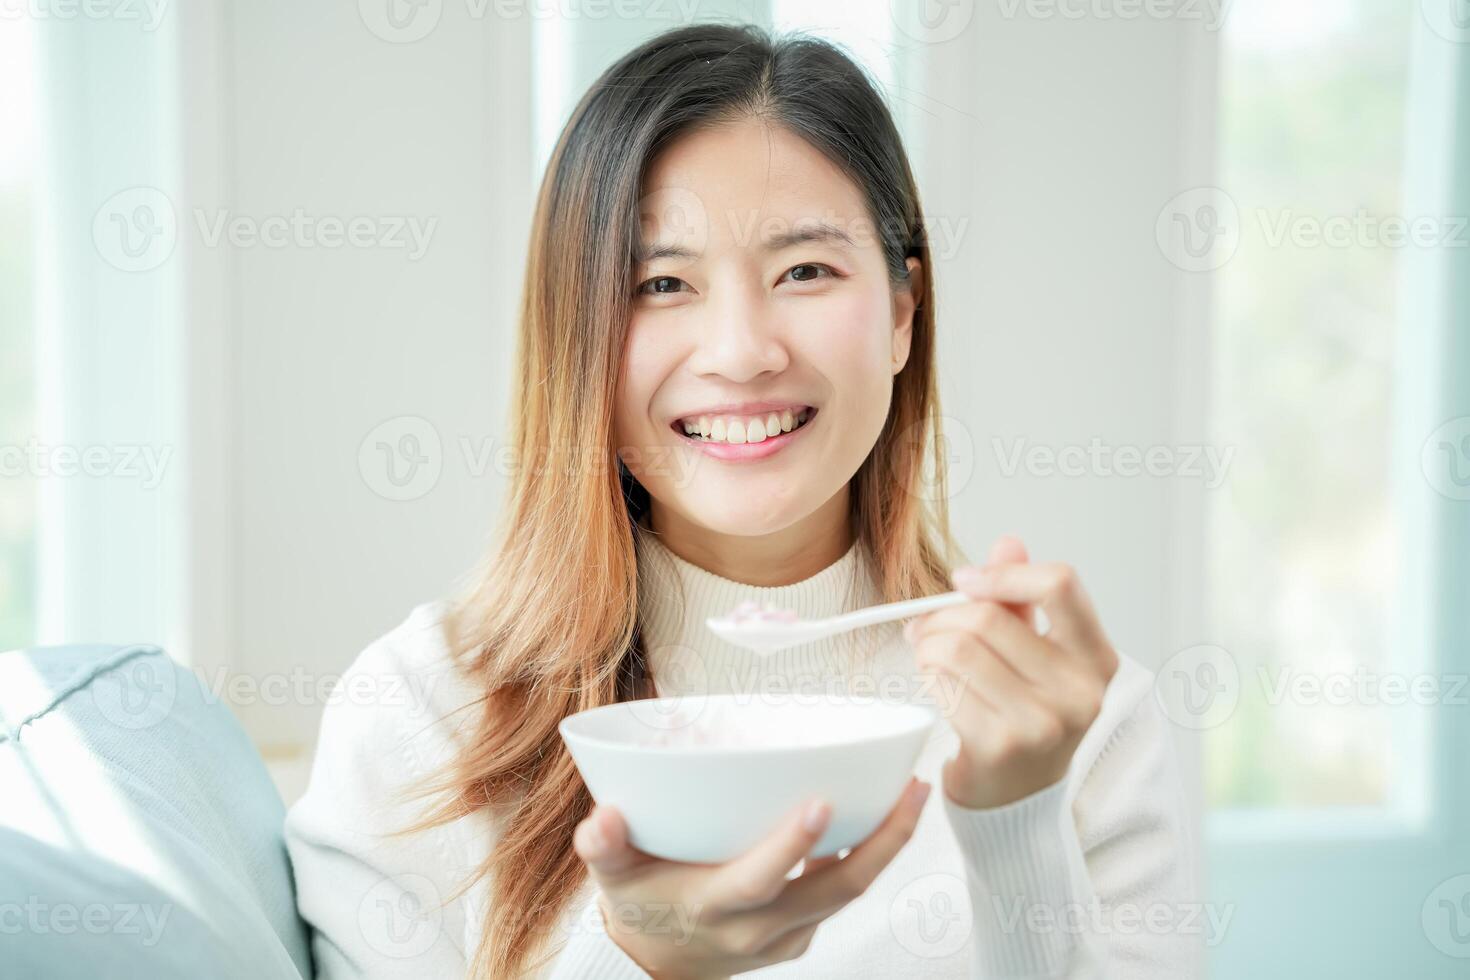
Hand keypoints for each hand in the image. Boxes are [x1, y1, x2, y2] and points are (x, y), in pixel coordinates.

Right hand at [573, 778, 930, 978]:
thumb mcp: (611, 874)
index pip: (761, 880)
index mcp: (715, 906)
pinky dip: (858, 860)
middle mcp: (758, 929)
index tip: (821, 802)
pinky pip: (837, 898)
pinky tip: (873, 820)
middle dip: (883, 841)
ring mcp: (785, 938)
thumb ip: (602, 844)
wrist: (652, 965)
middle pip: (836, 889)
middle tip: (914, 788)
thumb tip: (604, 815)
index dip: (791, 845)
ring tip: (911, 793)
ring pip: (847, 893)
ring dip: (884, 846)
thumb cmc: (638, 903)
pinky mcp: (799, 938)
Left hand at [906, 535, 1118, 810]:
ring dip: (928, 645)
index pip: (1060, 585)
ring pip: (959, 649)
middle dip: (943, 616)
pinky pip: (944, 685)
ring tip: (927, 652)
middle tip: (925, 624)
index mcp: (1097, 657)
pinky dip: (928, 675)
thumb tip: (1009, 543)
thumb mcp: (1037, 650)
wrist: (1017, 793)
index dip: (1003, 574)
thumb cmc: (1026, 710)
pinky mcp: (1000, 746)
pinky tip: (934, 682)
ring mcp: (1042, 723)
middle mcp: (1079, 692)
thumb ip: (1024, 596)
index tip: (966, 581)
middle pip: (989, 619)